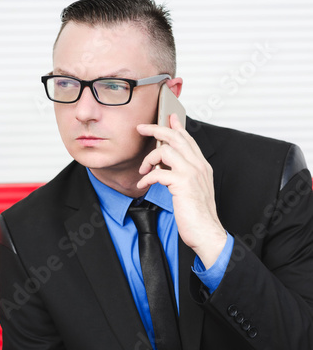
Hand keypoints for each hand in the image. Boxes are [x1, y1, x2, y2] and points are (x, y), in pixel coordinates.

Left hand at [136, 114, 226, 268]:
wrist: (207, 232)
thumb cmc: (198, 214)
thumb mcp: (193, 189)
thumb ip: (184, 174)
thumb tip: (168, 166)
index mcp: (202, 166)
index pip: (188, 139)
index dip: (176, 126)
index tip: (168, 117)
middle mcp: (198, 166)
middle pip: (176, 137)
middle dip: (156, 129)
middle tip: (142, 128)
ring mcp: (191, 174)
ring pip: (166, 150)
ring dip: (149, 159)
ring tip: (144, 170)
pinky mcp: (182, 184)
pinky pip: (159, 173)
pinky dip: (147, 178)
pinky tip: (143, 184)